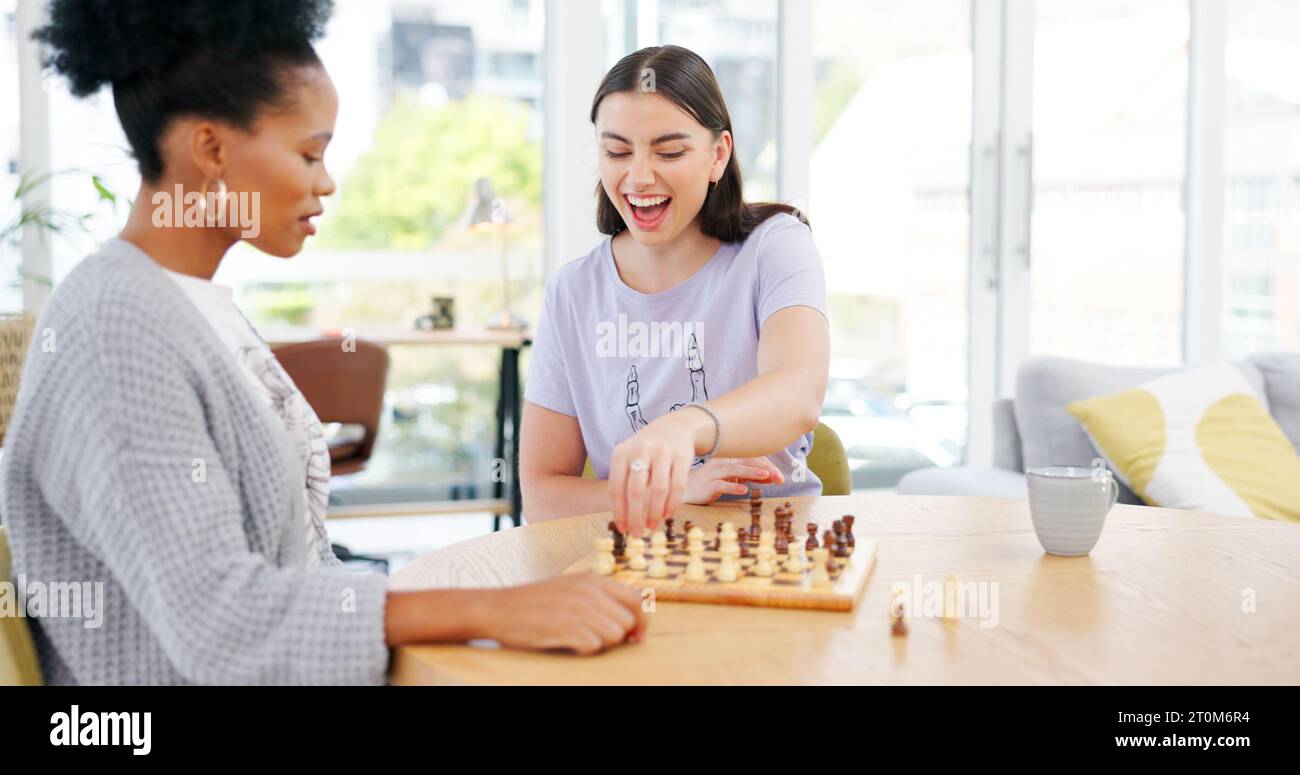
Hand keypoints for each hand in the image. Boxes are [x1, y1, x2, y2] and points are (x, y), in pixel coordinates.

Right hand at [480, 574, 647, 654]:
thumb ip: (601, 600)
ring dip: (600, 643)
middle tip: (596, 638)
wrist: (499, 608)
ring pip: (615, 635)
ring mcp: (578, 608)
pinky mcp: (566, 627)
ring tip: (577, 637)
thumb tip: (633, 628)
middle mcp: (589, 591)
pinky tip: (567, 642)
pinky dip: (583, 649)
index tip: (636, 635)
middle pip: (627, 621)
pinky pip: (594, 646)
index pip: (637, 598)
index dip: (641, 620)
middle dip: (617, 635)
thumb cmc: (537, 602)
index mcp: (593, 579)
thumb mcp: (572, 589)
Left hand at [608, 410, 703, 536]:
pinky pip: (677, 485)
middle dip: (636, 516)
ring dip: (654, 512)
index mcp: (622, 452)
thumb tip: (621, 518)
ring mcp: (663, 451)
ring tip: (653, 526)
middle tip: (637, 533)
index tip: (622, 529)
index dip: (619, 511)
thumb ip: (623, 482)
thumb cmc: (646, 450)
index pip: (616, 487)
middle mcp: (641, 450)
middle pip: (635, 490)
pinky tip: (667, 514)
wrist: (675, 426)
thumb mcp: (629, 458)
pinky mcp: (682, 455)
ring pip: (658, 489)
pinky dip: (672, 503)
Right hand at [684, 456, 784, 504]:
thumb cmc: (709, 483)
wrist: (685, 491)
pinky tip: (744, 489)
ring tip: (765, 476)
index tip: (780, 476)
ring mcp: (713, 473)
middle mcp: (721, 462)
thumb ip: (748, 475)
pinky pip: (721, 485)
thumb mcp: (731, 478)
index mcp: (727, 458)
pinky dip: (733, 486)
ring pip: (734, 470)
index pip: (751, 457)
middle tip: (780, 478)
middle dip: (764, 469)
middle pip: (745, 461)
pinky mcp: (707, 486)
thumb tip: (770, 476)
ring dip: (751, 472)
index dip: (767, 465)